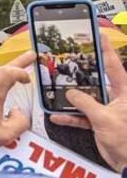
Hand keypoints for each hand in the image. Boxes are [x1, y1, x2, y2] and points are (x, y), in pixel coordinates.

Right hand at [50, 35, 126, 172]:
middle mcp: (117, 99)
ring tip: (58, 90)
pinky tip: (58, 115)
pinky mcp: (100, 123)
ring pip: (86, 98)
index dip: (105, 49)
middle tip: (69, 61)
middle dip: (81, 74)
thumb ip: (85, 103)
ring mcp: (108, 111)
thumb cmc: (126, 142)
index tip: (97, 35)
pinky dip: (70, 116)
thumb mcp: (104, 119)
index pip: (114, 65)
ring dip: (72, 98)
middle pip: (96, 80)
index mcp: (124, 93)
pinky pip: (82, 115)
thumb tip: (71, 93)